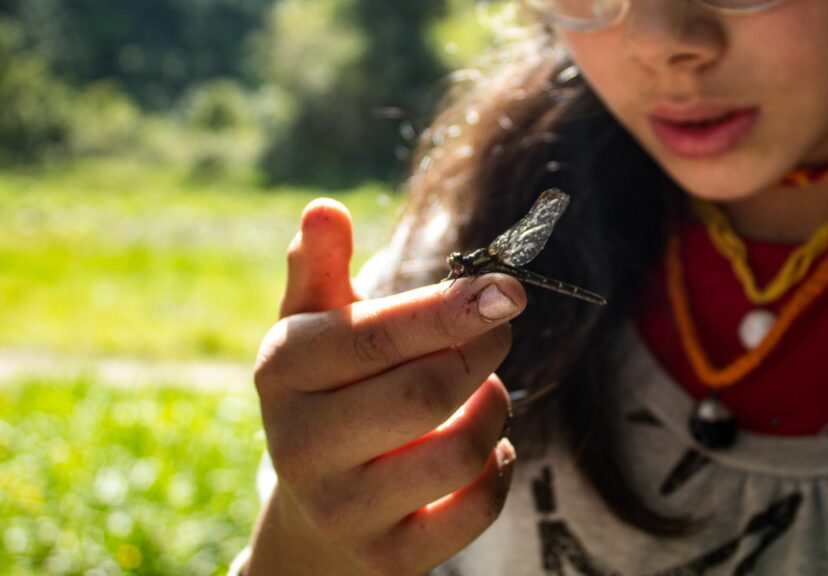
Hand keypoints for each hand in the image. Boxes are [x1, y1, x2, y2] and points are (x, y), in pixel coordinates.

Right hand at [246, 199, 522, 574]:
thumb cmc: (329, 395)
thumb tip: (323, 208)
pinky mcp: (386, 559)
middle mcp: (299, 445)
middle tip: (500, 331)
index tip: (510, 290)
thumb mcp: (313, 330)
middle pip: (427, 391)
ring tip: (486, 390)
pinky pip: (474, 510)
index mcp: (283, 371)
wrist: (315, 512)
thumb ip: (318, 269)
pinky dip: (499, 469)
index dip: (452, 309)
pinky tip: (490, 448)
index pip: (377, 335)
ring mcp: (341, 509)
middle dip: (482, 352)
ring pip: (458, 452)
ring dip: (493, 409)